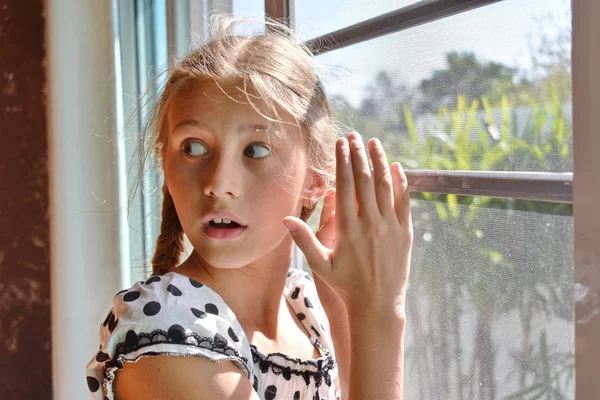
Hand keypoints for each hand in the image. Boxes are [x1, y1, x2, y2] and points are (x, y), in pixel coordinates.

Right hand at [283, 132, 412, 317]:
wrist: (378, 304)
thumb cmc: (346, 286)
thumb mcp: (320, 265)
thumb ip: (304, 240)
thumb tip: (286, 219)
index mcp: (348, 227)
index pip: (345, 185)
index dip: (342, 161)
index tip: (340, 143)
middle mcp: (370, 222)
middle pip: (364, 179)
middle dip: (359, 154)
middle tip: (355, 135)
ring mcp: (390, 226)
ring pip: (385, 185)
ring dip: (380, 161)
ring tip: (374, 143)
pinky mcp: (405, 232)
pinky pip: (404, 201)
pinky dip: (401, 182)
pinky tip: (397, 167)